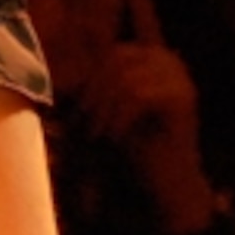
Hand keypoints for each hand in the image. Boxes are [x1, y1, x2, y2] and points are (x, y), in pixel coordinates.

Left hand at [78, 42, 222, 233]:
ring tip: (96, 134)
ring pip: (126, 79)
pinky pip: (138, 97)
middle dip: (95, 94)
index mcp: (154, 57)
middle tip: (83, 123)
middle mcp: (171, 60)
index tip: (77, 108)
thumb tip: (51, 71)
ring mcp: (180, 78)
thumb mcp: (108, 109)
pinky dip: (119, 118)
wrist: (168, 181)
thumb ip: (93, 86)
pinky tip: (113, 138)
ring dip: (104, 109)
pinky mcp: (183, 98)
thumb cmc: (135, 145)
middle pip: (119, 62)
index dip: (92, 79)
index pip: (113, 54)